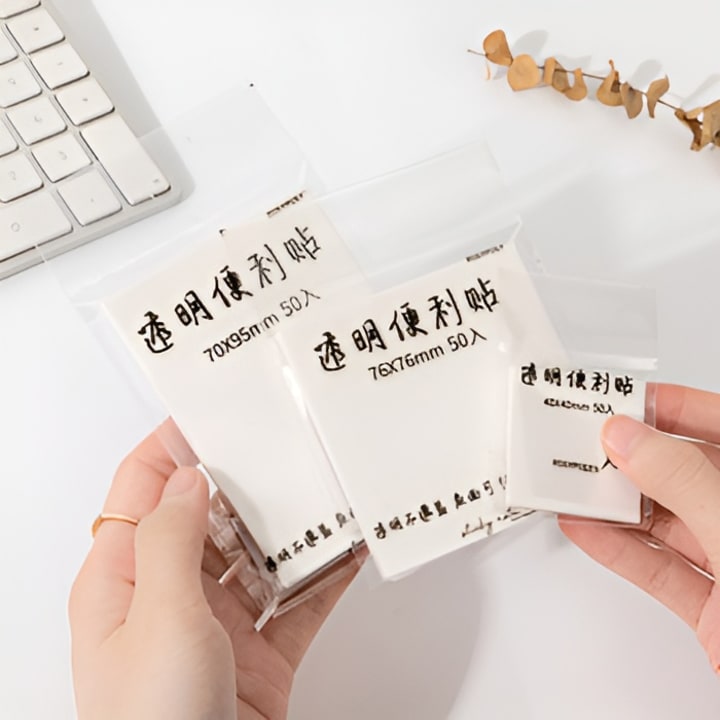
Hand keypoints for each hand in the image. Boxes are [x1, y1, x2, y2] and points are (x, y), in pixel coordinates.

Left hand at [70, 422, 361, 719]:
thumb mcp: (158, 616)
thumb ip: (172, 536)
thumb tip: (187, 474)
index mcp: (123, 577)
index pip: (141, 486)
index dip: (172, 443)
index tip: (213, 408)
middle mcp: (169, 593)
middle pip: (208, 513)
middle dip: (246, 479)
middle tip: (283, 444)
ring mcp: (217, 622)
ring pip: (258, 551)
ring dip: (292, 524)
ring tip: (324, 488)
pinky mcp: (261, 649)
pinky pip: (297, 596)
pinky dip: (324, 572)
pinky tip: (348, 548)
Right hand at [560, 383, 719, 674]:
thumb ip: (684, 482)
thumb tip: (630, 439)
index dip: (677, 407)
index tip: (627, 398)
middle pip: (687, 474)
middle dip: (633, 456)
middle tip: (589, 439)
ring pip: (667, 521)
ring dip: (614, 503)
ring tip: (574, 480)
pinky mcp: (714, 611)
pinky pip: (656, 569)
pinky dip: (616, 548)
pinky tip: (585, 526)